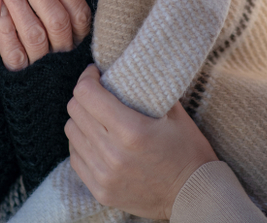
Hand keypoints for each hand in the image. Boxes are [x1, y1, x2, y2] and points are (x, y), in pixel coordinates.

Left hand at [0, 0, 91, 70]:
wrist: (24, 80)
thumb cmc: (38, 26)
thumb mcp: (53, 10)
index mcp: (77, 35)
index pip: (78, 12)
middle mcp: (63, 51)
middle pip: (56, 19)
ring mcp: (41, 63)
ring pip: (34, 33)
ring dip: (18, 2)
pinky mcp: (18, 72)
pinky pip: (13, 51)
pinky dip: (4, 26)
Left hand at [65, 65, 217, 219]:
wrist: (194, 197)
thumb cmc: (189, 151)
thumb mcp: (175, 114)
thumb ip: (148, 90)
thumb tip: (126, 69)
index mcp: (131, 130)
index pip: (87, 93)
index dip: (88, 77)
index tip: (96, 74)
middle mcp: (112, 154)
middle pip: (75, 110)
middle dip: (84, 95)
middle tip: (97, 92)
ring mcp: (104, 175)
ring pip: (71, 132)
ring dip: (81, 119)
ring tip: (97, 116)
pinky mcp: (100, 191)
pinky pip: (75, 157)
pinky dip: (82, 143)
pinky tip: (97, 139)